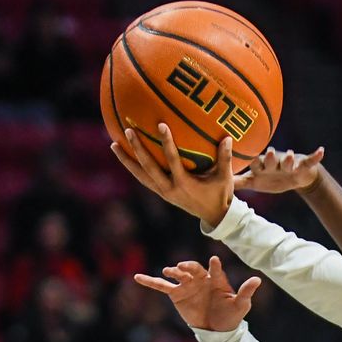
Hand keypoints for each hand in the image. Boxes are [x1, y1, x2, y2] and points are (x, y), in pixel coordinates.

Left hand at [111, 124, 234, 227]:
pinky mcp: (161, 193)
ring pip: (140, 175)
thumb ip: (225, 158)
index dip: (166, 143)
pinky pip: (143, 178)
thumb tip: (228, 138)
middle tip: (128, 131)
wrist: (214, 216)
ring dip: (127, 160)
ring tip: (113, 144)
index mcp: (184, 184)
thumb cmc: (221, 194)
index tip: (161, 125)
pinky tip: (126, 155)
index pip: (172, 160)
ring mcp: (163, 192)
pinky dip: (134, 167)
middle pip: (148, 167)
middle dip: (137, 149)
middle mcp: (169, 189)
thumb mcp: (225, 178)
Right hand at [135, 256, 260, 332]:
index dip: (215, 266)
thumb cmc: (231, 315)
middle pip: (193, 269)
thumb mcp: (241, 305)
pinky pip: (161, 286)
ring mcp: (187, 285)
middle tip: (183, 268)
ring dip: (173, 271)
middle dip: (189, 267)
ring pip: (177, 275)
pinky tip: (137, 277)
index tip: (214, 261)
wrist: (217, 329)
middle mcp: (200, 278)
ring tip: (170, 272)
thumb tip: (257, 280)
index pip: (215, 270)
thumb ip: (246, 292)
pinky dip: (150, 281)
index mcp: (216, 279)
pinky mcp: (176, 294)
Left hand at [234, 147, 324, 194]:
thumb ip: (240, 182)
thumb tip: (221, 184)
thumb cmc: (272, 177)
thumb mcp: (256, 181)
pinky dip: (316, 155)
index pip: (256, 164)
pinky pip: (310, 159)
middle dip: (270, 158)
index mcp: (263, 166)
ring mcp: (289, 163)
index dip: (254, 163)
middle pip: (271, 159)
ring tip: (289, 155)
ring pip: (288, 159)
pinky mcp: (302, 164)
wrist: (294, 176)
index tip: (249, 161)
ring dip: (289, 158)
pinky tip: (321, 150)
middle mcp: (275, 162)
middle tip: (267, 153)